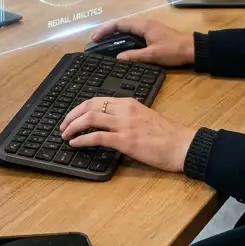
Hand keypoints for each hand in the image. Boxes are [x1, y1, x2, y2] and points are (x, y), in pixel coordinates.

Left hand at [59, 97, 194, 172]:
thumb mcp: (144, 116)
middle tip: (63, 126)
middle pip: (89, 106)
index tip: (71, 116)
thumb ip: (126, 116)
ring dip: (73, 126)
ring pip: (90, 118)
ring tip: (65, 135)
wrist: (181, 145)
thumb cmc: (166, 135)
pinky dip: (82, 140)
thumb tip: (108, 123)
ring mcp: (124, 125)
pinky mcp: (126, 141)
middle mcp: (124, 110)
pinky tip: (75, 144)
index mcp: (129, 103)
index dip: (80, 108)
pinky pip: (97, 137)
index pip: (97, 100)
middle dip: (71, 115)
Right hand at [88, 17, 193, 65]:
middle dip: (106, 31)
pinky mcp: (150, 34)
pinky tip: (118, 46)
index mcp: (143, 25)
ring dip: (113, 34)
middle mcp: (143, 24)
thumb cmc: (173, 50)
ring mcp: (147, 28)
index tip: (94, 38)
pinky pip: (132, 34)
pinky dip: (122, 38)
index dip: (105, 30)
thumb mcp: (153, 55)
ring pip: (126, 28)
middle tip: (95, 42)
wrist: (192, 50)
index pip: (119, 24)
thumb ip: (134, 56)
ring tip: (102, 44)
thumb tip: (117, 58)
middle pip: (120, 24)